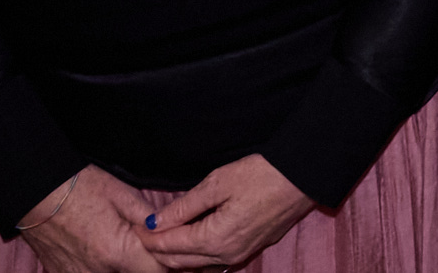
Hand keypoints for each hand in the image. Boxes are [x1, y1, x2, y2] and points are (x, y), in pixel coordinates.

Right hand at [10, 169, 168, 272]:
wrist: (36, 192)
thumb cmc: (80, 188)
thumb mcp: (123, 195)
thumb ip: (150, 219)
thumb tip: (171, 231)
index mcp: (118, 253)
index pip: (157, 272)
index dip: (168, 261)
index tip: (170, 248)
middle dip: (147, 264)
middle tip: (148, 245)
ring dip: (126, 266)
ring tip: (123, 244)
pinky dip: (105, 268)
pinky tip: (104, 249)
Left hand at [141, 155, 313, 268]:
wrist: (302, 176)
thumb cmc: (262, 174)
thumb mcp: (218, 182)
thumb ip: (184, 206)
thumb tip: (155, 221)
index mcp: (215, 239)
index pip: (170, 246)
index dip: (149, 237)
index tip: (135, 227)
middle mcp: (226, 256)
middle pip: (180, 263)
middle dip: (159, 250)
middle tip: (144, 233)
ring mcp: (240, 256)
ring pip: (198, 266)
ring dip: (177, 256)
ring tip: (164, 238)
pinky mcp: (251, 250)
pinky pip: (215, 263)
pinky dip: (197, 257)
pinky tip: (192, 242)